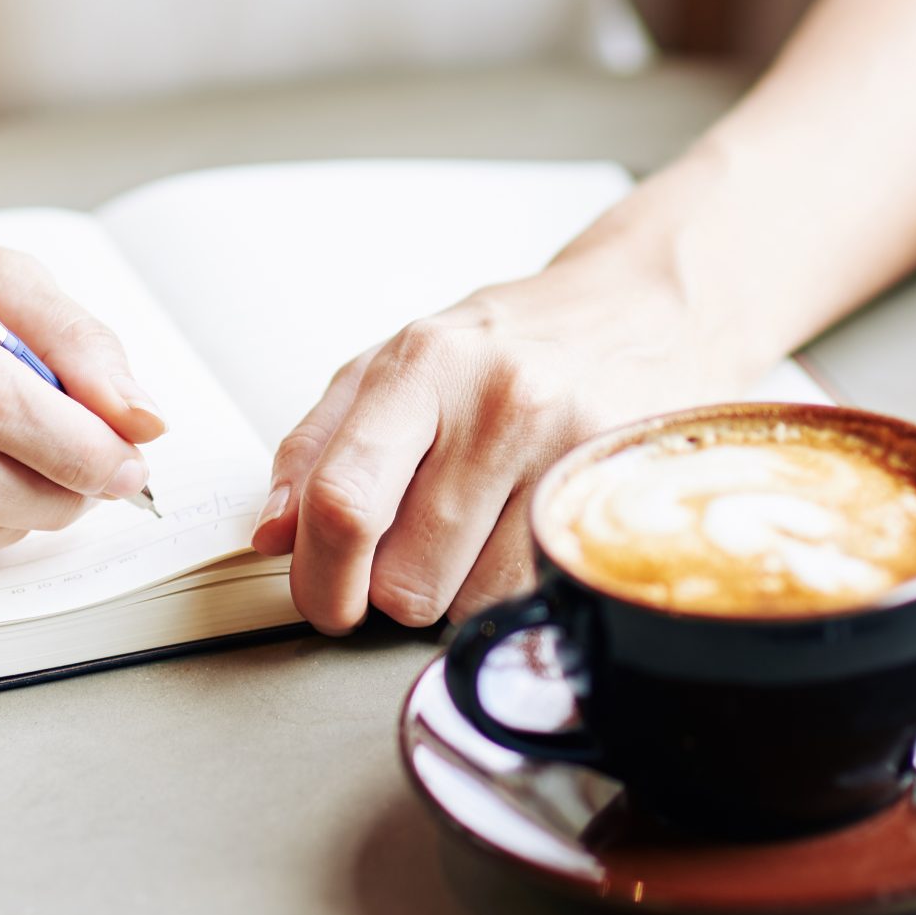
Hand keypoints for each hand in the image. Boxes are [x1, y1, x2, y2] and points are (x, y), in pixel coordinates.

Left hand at [247, 261, 749, 631]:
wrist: (640, 311)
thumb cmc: (503, 348)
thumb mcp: (392, 367)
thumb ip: (318, 446)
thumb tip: (274, 535)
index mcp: (425, 366)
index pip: (346, 501)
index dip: (320, 578)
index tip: (324, 601)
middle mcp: (502, 402)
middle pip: (408, 579)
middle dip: (400, 583)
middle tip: (427, 536)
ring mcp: (571, 448)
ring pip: (475, 604)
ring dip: (466, 589)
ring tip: (491, 522)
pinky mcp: (620, 492)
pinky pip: (540, 597)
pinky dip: (522, 587)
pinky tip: (531, 533)